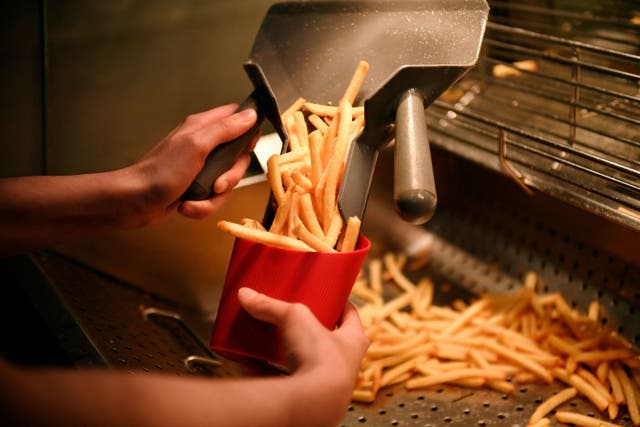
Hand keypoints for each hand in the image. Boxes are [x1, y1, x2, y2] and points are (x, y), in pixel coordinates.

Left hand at [127, 104, 259, 224]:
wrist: (134, 202)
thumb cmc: (160, 172)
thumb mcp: (196, 146)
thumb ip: (224, 129)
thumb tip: (250, 115)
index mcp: (202, 127)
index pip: (236, 118)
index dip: (247, 133)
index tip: (246, 149)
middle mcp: (202, 145)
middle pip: (237, 158)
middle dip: (231, 177)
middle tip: (217, 184)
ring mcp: (199, 168)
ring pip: (226, 182)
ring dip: (214, 198)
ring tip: (194, 200)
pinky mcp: (195, 188)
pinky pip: (213, 198)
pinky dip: (203, 206)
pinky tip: (186, 206)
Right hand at [238, 287, 368, 426]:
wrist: (313, 403)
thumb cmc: (321, 358)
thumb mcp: (294, 317)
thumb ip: (271, 306)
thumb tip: (248, 295)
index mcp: (353, 341)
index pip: (350, 317)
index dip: (340, 304)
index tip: (329, 295)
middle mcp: (342, 364)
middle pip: (326, 340)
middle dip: (309, 329)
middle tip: (294, 315)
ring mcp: (323, 383)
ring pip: (303, 362)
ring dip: (286, 350)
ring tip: (269, 334)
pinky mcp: (303, 397)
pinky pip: (279, 380)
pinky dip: (264, 369)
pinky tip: (248, 360)